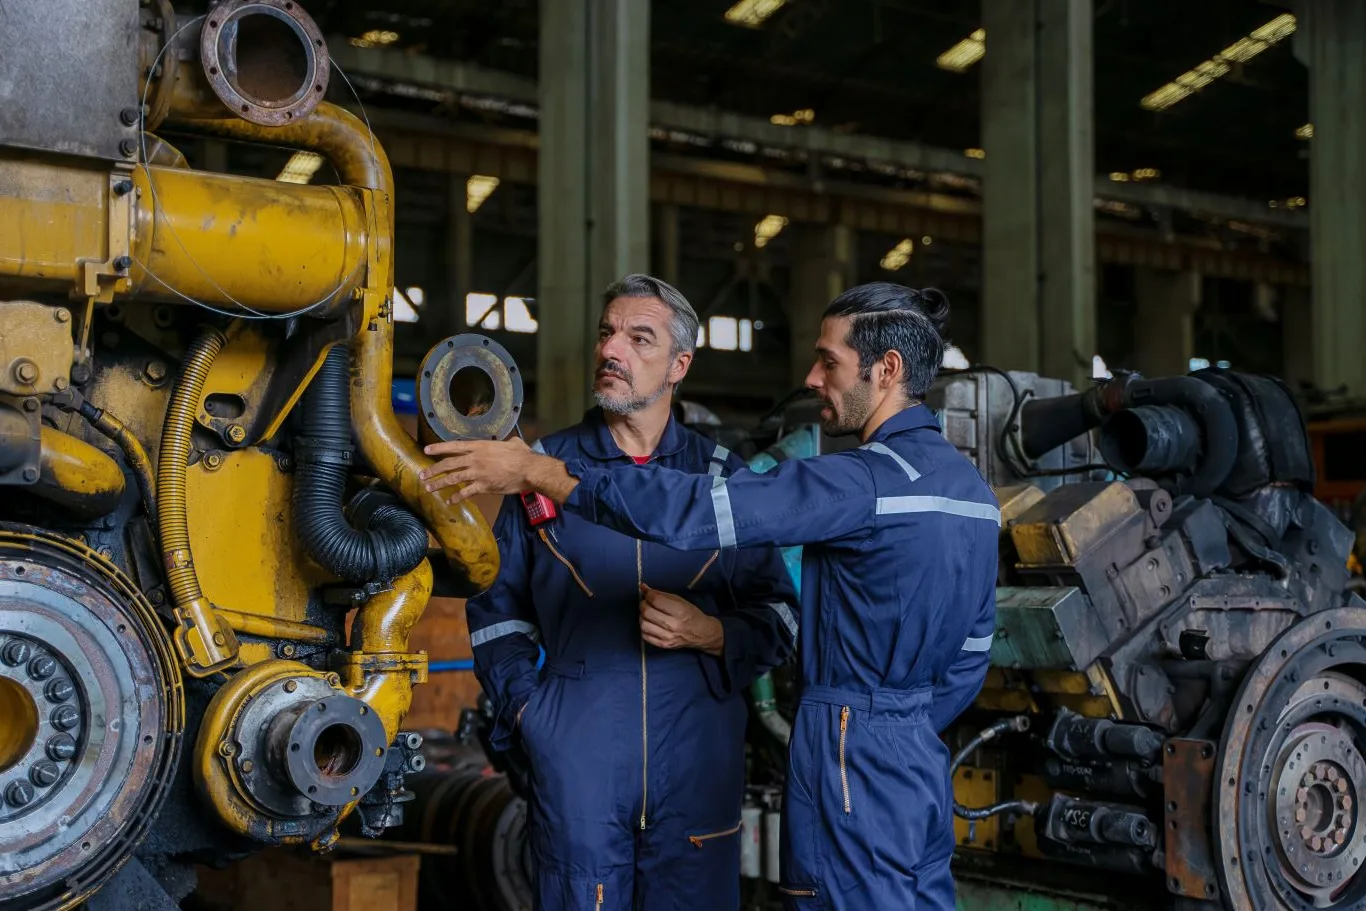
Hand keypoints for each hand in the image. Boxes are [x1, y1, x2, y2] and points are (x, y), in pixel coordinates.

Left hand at [421, 438, 566, 505]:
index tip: (426, 450)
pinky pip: (465, 492)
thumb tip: (509, 442)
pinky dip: (456, 497)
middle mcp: (475, 459)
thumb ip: (505, 442)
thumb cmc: (522, 455)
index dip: (438, 448)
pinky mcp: (483, 486)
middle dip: (433, 470)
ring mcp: (478, 473)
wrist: (529, 470)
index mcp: (480, 446)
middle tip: (422, 475)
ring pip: (453, 478)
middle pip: (448, 464)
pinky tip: (449, 501)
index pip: (454, 446)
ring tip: (429, 488)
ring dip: (439, 484)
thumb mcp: (512, 443)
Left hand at [639, 584, 723, 656]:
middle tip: (647, 603)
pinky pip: (645, 636)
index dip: (649, 594)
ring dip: (643, 617)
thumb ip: (661, 594)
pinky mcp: (663, 645)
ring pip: (643, 624)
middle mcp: (673, 625)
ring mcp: (667, 637)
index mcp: (679, 611)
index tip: (649, 594)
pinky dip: (644, 628)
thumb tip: (643, 587)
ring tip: (649, 614)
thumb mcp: (679, 600)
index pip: (656, 600)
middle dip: (644, 604)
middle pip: (647, 612)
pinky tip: (650, 624)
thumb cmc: (690, 614)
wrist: (701, 633)